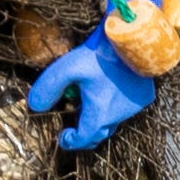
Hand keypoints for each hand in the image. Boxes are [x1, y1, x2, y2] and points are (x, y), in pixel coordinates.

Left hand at [27, 33, 154, 153]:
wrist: (135, 39)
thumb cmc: (100, 54)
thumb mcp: (67, 67)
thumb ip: (48, 87)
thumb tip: (35, 106)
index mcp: (100, 113)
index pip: (84, 139)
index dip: (71, 141)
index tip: (63, 135)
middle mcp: (119, 115)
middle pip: (100, 133)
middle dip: (86, 133)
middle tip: (75, 126)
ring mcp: (134, 106)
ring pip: (114, 120)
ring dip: (102, 116)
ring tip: (91, 102)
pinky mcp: (145, 96)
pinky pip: (128, 107)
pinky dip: (117, 104)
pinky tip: (111, 88)